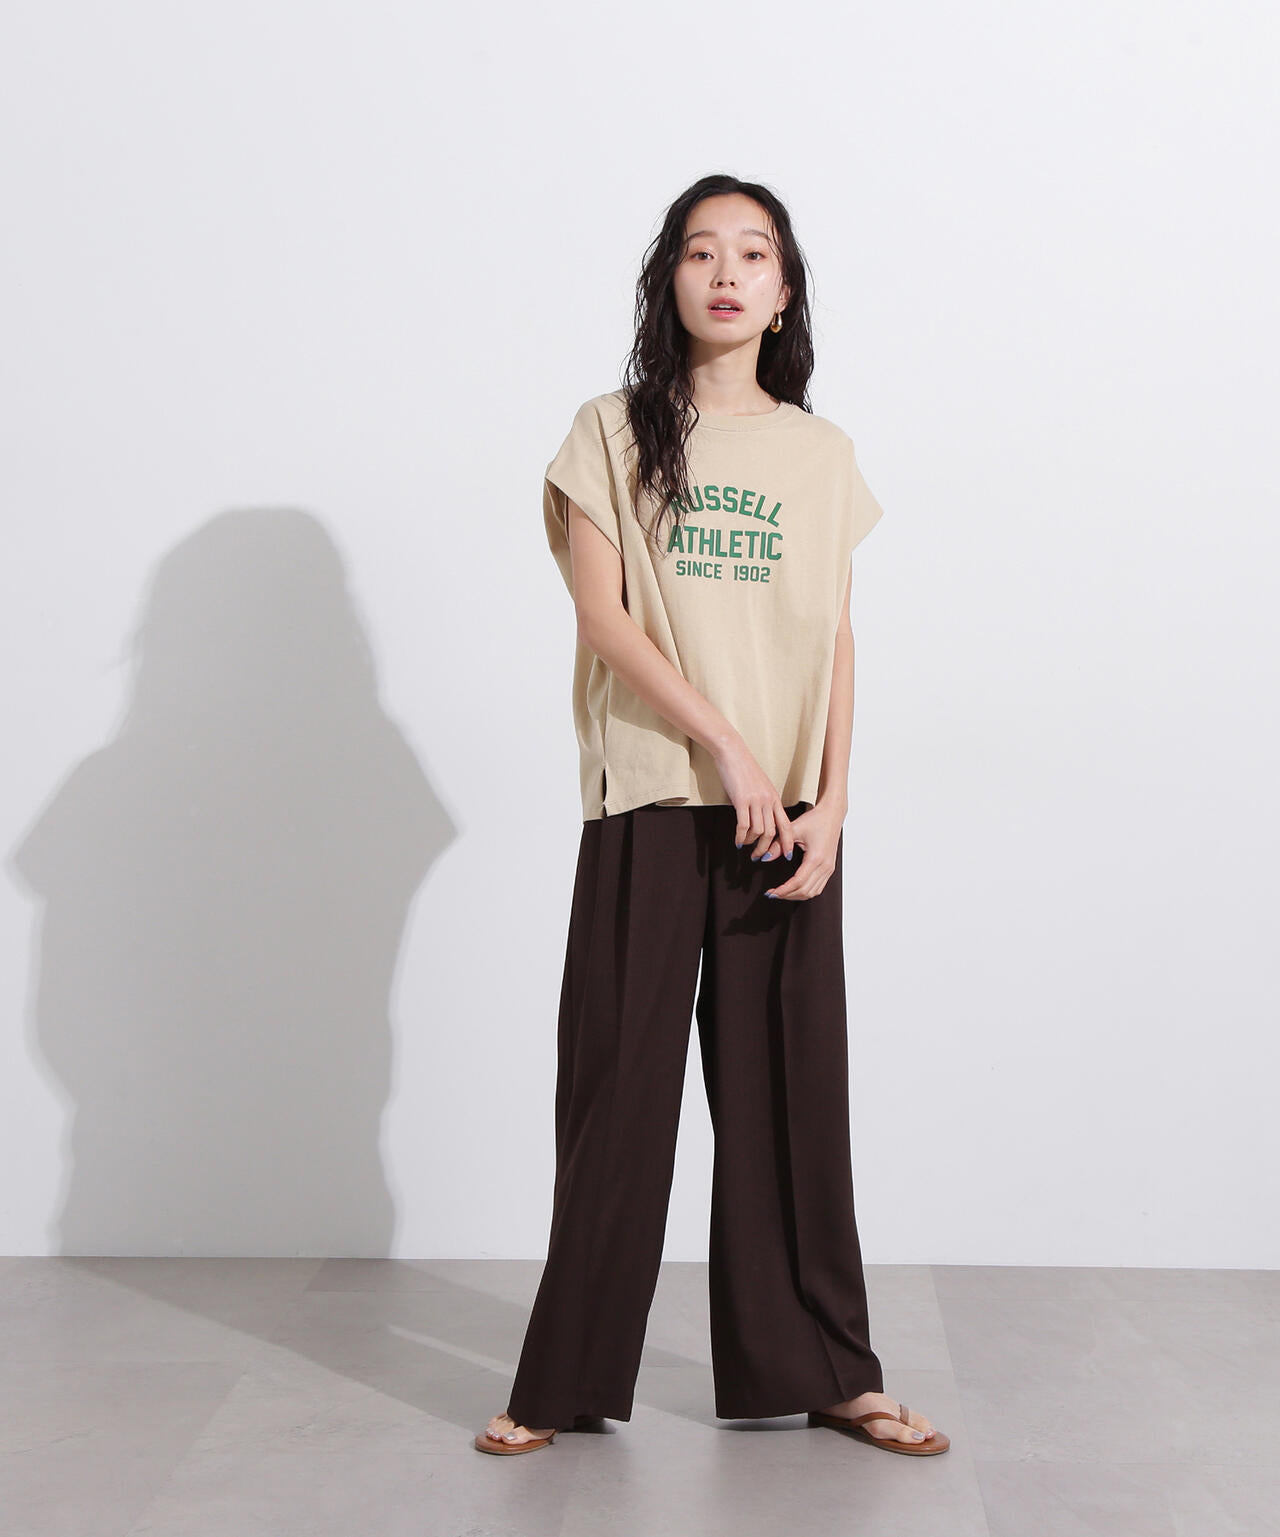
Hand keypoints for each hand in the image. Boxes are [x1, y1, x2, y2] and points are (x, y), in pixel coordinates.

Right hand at [712, 737, 794, 861]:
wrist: (732, 752)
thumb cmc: (744, 769)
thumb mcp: (761, 786)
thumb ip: (764, 801)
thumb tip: (762, 818)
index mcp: (774, 798)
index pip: (786, 825)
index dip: (788, 842)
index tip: (786, 855)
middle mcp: (768, 801)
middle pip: (772, 832)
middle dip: (766, 848)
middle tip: (758, 856)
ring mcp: (756, 801)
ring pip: (759, 831)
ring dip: (752, 843)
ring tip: (745, 846)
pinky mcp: (741, 800)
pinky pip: (743, 825)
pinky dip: (740, 837)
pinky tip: (737, 840)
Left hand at [758, 802, 842, 901]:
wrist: (832, 814)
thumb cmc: (815, 820)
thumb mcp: (793, 829)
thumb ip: (778, 845)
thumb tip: (763, 858)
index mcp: (816, 858)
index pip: (798, 882)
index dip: (784, 890)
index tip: (771, 892)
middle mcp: (825, 866)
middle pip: (805, 891)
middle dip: (787, 895)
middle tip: (772, 893)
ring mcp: (829, 869)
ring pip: (812, 892)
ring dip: (796, 895)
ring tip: (781, 892)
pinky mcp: (829, 868)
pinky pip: (818, 887)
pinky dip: (805, 891)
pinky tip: (794, 888)